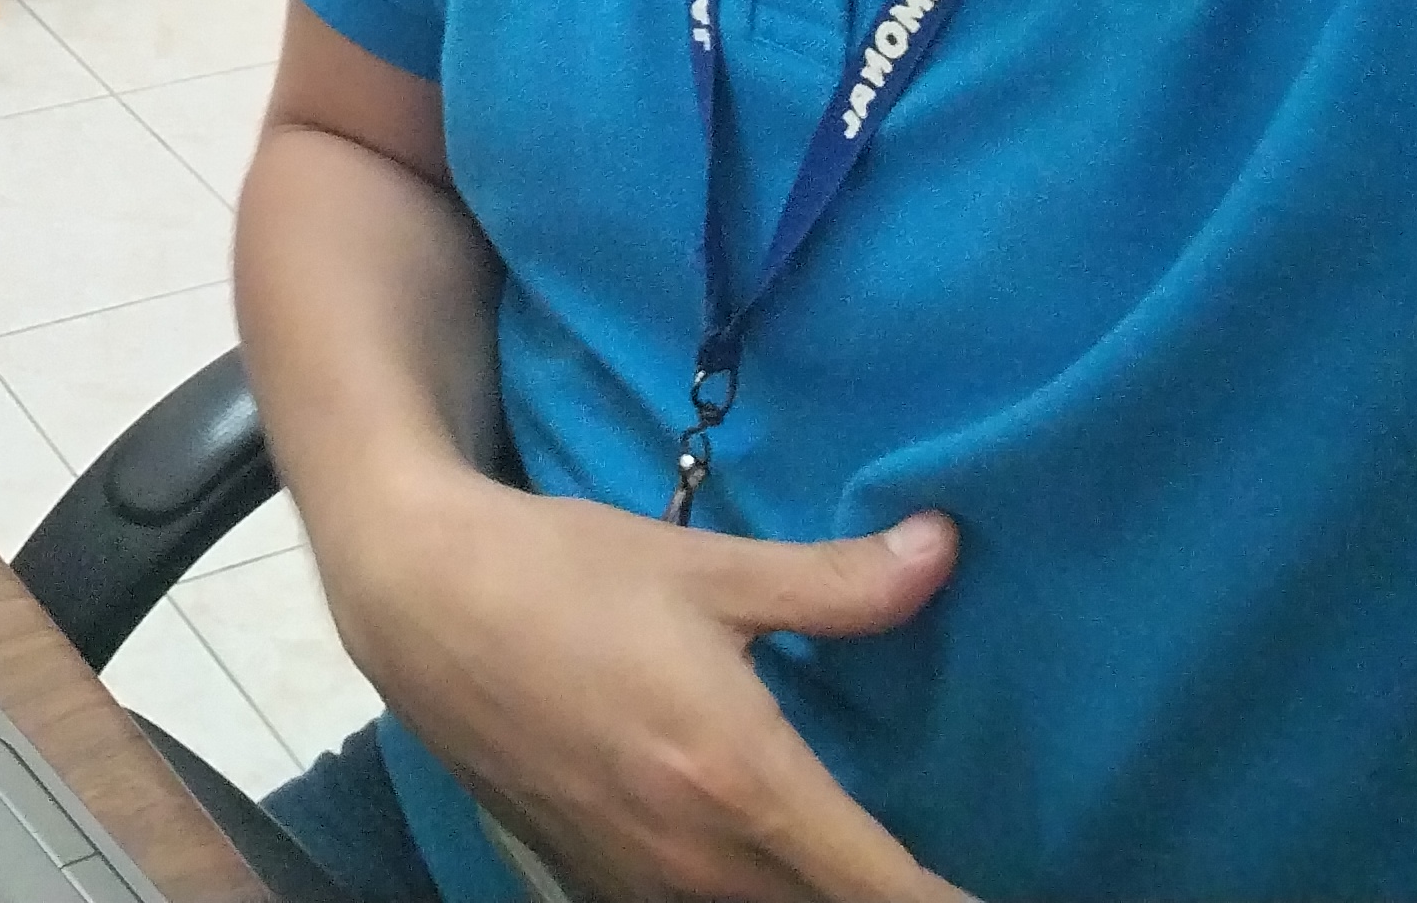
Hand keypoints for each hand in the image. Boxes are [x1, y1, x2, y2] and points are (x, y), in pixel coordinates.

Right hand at [315, 462, 972, 902]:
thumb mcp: (707, 569)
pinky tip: (756, 860)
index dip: (956, 902)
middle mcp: (699, 864)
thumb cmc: (566, 573)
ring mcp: (640, 886)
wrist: (418, 599)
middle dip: (889, 894)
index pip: (891, 894)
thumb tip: (943, 549)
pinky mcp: (593, 884)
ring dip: (814, 895)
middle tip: (929, 865)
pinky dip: (745, 898)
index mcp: (745, 787)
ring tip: (852, 860)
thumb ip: (838, 582)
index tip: (998, 884)